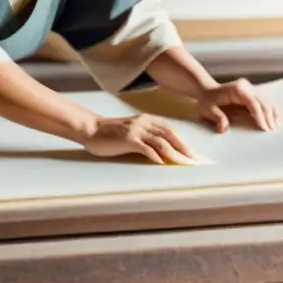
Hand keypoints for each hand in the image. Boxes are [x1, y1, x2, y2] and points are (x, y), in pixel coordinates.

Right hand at [84, 114, 199, 164]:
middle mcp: (143, 122)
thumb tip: (161, 150)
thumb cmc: (110, 132)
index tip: (189, 152)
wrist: (91, 129)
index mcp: (146, 119)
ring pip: (161, 142)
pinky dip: (156, 156)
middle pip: (169, 135)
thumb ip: (145, 135)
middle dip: (182, 147)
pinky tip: (162, 163)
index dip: (180, 140)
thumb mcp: (131, 129)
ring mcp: (136, 130)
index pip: (169, 130)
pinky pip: (146, 148)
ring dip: (173, 153)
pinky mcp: (128, 139)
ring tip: (181, 163)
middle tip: (191, 159)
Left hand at [197, 79, 278, 132]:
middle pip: (262, 101)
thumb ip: (217, 118)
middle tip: (272, 131)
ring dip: (272, 113)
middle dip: (268, 116)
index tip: (264, 128)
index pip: (252, 102)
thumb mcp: (208, 109)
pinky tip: (276, 119)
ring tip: (277, 126)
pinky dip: (271, 109)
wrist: (207, 90)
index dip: (259, 115)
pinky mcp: (252, 92)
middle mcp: (246, 86)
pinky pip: (265, 100)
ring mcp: (250, 88)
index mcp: (237, 89)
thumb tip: (223, 128)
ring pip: (266, 100)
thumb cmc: (207, 101)